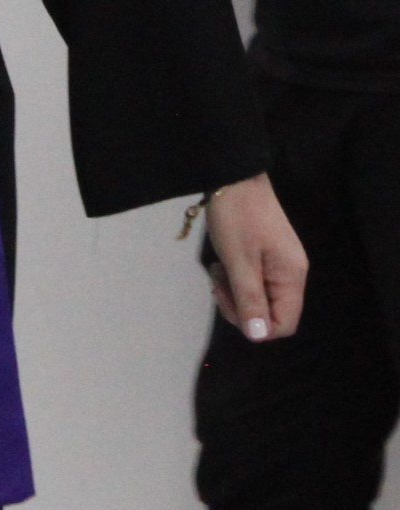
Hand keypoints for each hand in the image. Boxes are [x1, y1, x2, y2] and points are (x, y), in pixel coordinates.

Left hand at [205, 173, 305, 340]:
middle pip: (272, 312)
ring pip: (260, 296)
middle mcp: (291, 272)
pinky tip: (223, 263)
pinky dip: (237, 277)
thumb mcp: (239, 261)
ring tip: (218, 270)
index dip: (257, 326)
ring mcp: (279, 261)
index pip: (284, 324)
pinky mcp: (266, 251)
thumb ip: (249, 300)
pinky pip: (255, 279)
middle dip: (241, 307)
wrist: (232, 173)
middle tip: (218, 284)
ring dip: (236, 291)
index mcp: (292, 276)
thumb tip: (258, 336)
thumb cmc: (236, 216)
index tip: (230, 302)